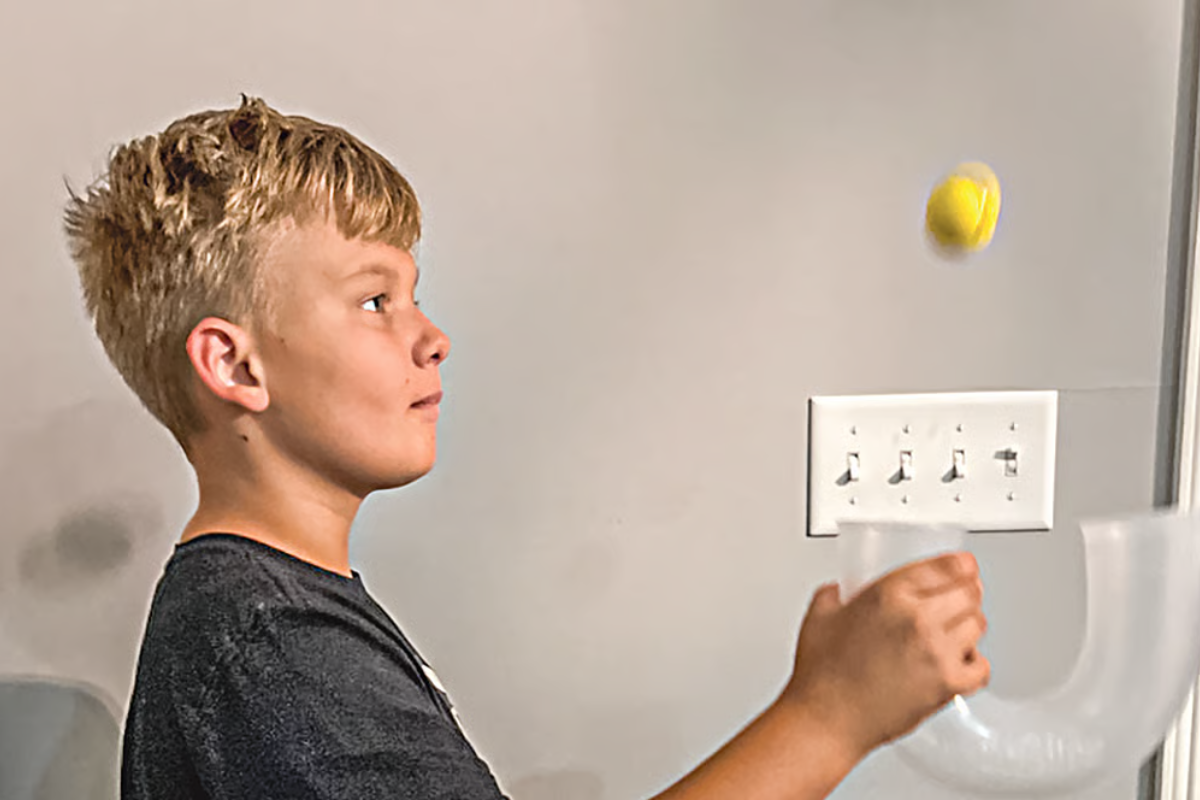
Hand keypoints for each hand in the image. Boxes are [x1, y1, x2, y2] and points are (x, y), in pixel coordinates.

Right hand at [780, 552, 989, 758]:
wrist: (827, 719)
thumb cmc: (822, 675)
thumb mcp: (819, 616)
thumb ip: (835, 594)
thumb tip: (841, 591)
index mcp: (888, 594)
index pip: (946, 567)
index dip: (963, 565)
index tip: (966, 566)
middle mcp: (917, 619)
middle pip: (969, 593)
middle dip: (968, 593)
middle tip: (962, 597)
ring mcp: (936, 652)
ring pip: (978, 626)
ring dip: (970, 625)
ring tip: (956, 631)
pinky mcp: (947, 684)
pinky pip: (981, 667)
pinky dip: (976, 663)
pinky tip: (961, 662)